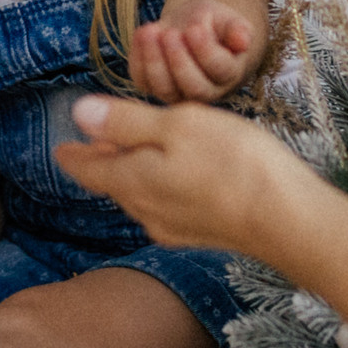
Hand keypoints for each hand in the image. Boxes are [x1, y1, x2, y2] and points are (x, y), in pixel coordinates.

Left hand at [53, 93, 314, 254]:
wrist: (286, 220)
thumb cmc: (232, 162)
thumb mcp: (176, 125)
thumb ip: (125, 122)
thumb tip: (78, 114)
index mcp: (133, 180)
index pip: (89, 169)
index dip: (74, 155)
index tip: (61, 150)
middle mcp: (146, 210)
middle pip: (114, 183)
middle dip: (103, 162)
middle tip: (93, 146)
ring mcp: (175, 227)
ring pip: (141, 196)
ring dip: (133, 174)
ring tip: (132, 155)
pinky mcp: (203, 233)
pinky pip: (167, 206)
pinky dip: (160, 186)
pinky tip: (175, 177)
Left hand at [129, 0, 257, 101]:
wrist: (191, 26)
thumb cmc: (213, 22)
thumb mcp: (227, 18)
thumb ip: (237, 28)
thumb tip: (244, 40)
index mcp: (229, 74)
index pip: (220, 69)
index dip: (206, 51)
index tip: (194, 29)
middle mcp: (206, 91)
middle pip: (194, 87)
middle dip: (179, 61)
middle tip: (170, 34)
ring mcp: (178, 93)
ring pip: (165, 89)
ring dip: (155, 61)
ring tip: (151, 31)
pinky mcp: (153, 87)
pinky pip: (142, 80)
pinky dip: (138, 58)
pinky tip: (142, 32)